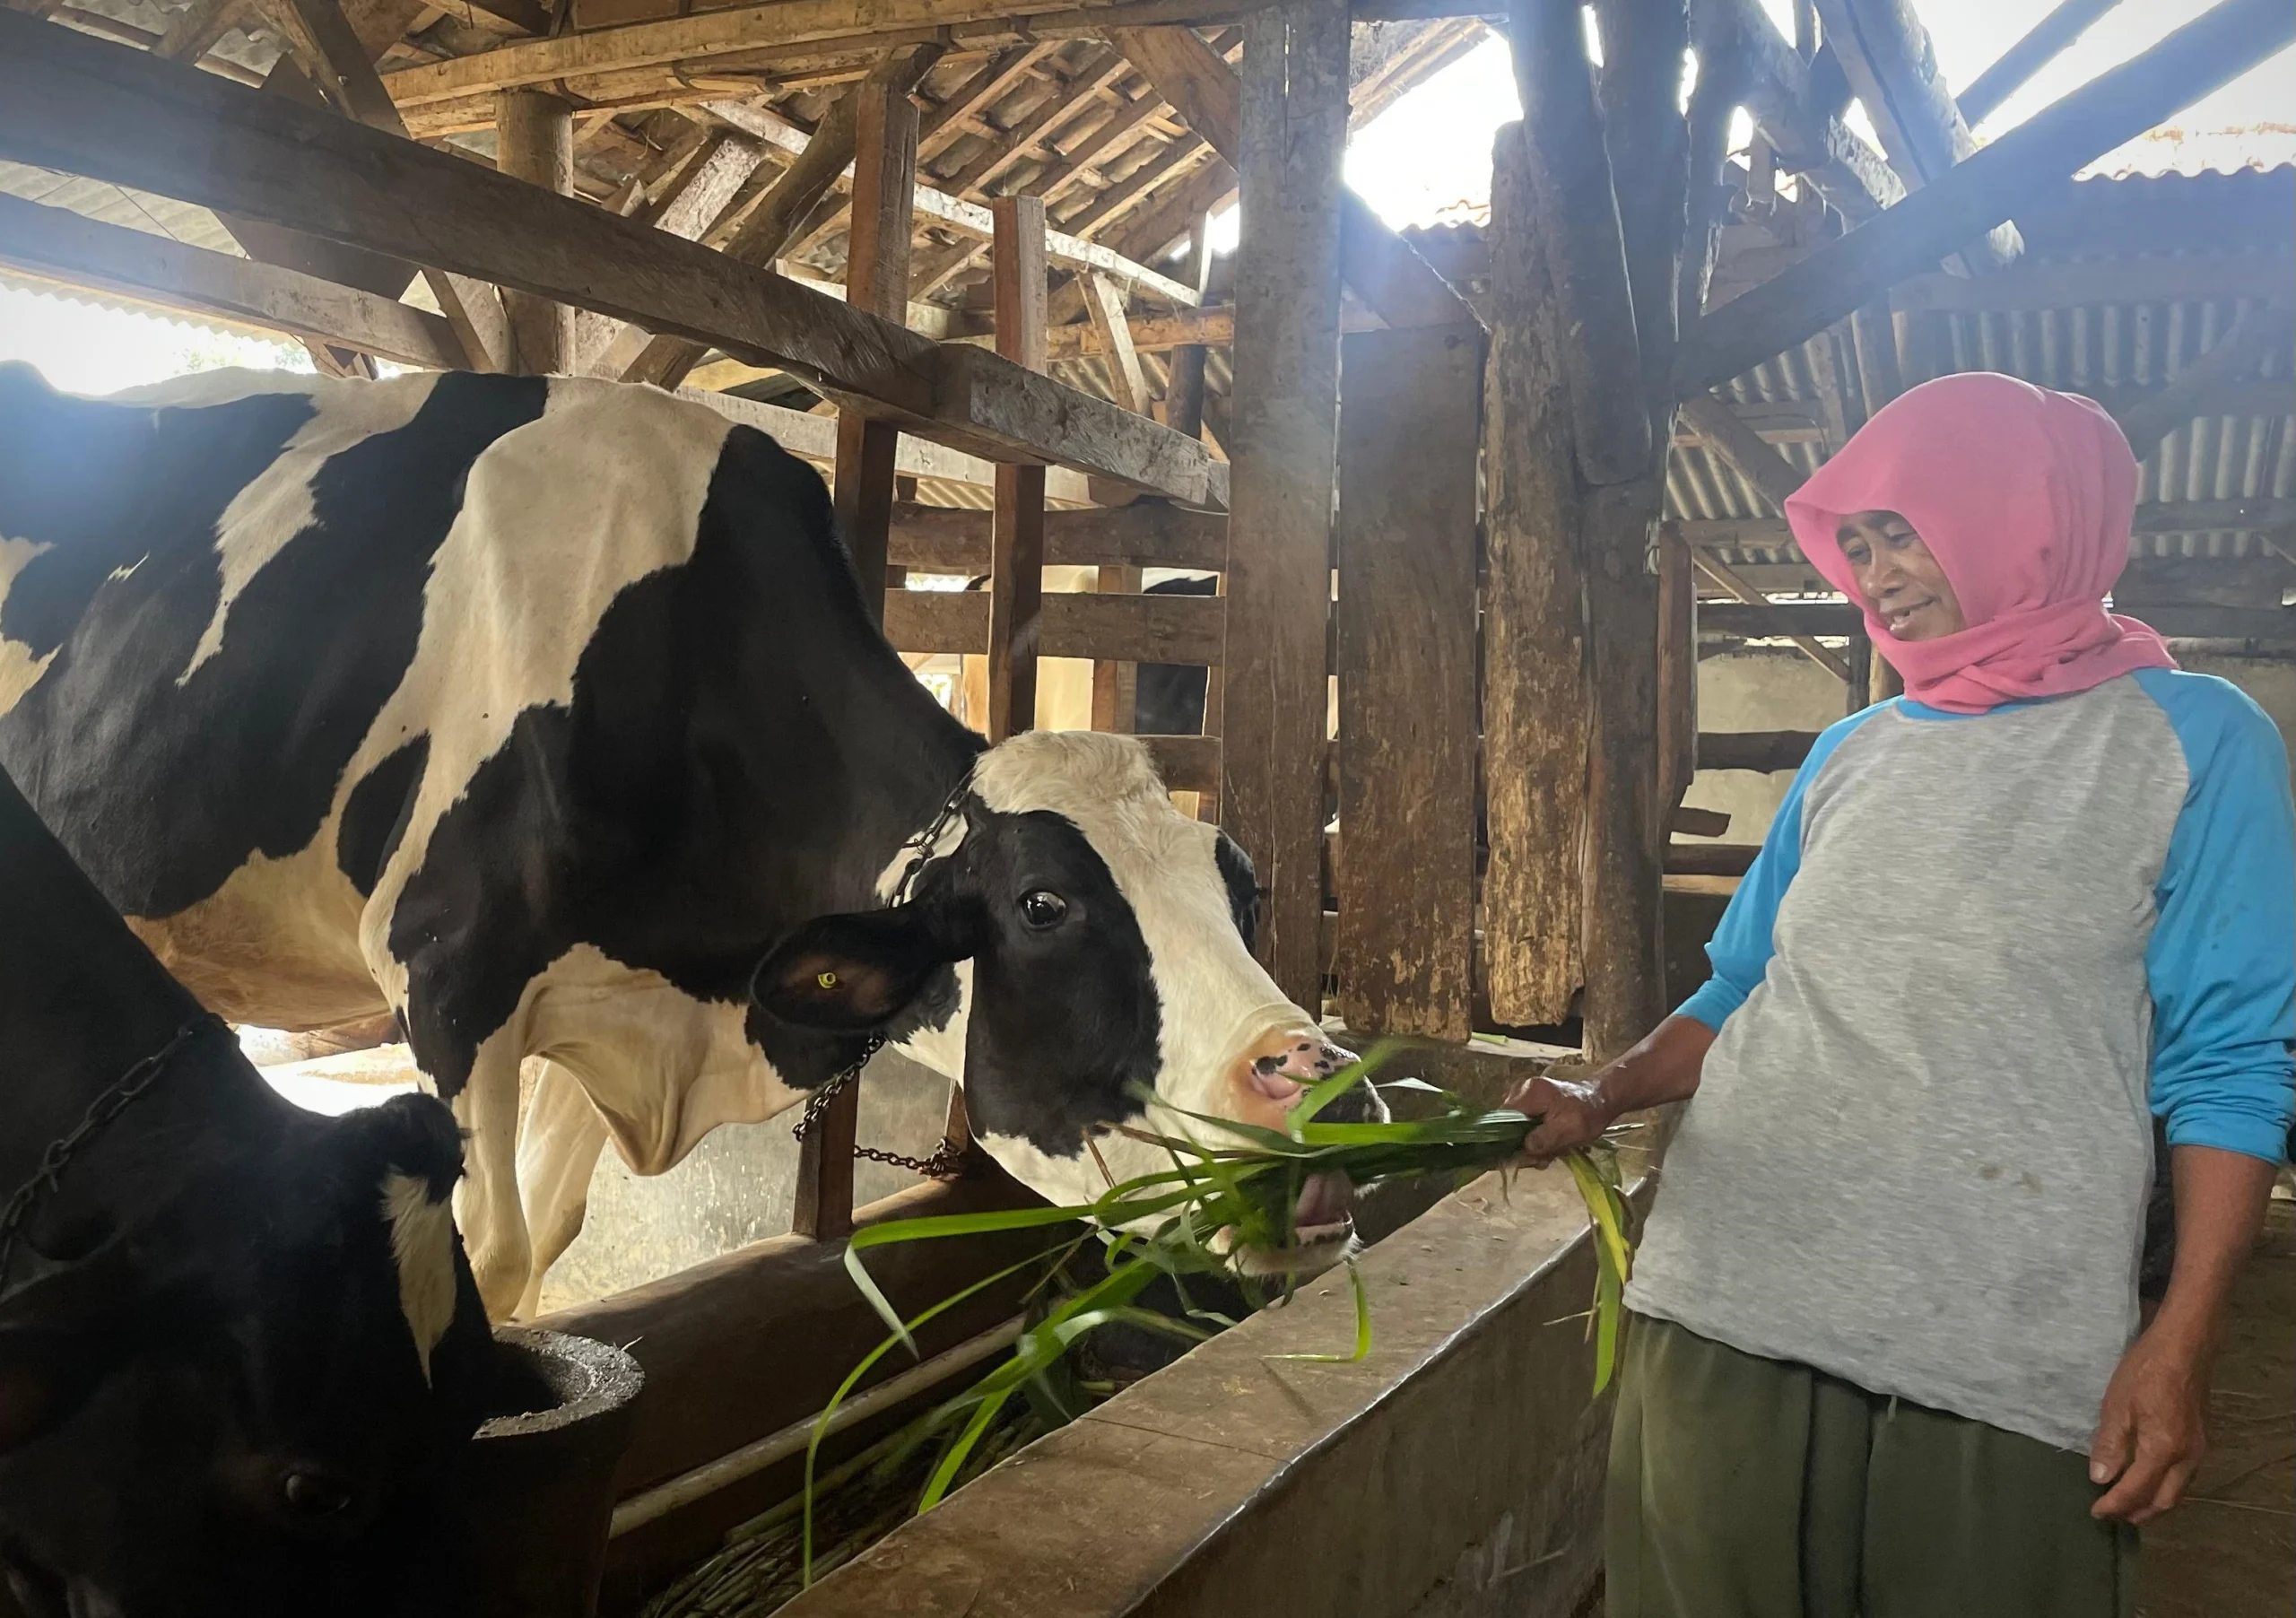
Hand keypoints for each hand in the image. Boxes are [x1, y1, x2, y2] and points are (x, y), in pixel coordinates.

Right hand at [1503, 1069, 1612, 1165]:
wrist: (1602, 1100)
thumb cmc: (1588, 1114)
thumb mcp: (1569, 1130)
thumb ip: (1544, 1139)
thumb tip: (1521, 1150)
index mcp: (1528, 1094)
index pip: (1501, 1121)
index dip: (1509, 1143)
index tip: (1525, 1158)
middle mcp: (1520, 1091)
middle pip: (1508, 1126)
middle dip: (1526, 1147)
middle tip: (1545, 1159)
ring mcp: (1524, 1096)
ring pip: (1516, 1129)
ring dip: (1534, 1145)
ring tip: (1554, 1152)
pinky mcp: (1530, 1103)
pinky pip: (1525, 1125)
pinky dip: (1537, 1138)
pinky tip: (1552, 1144)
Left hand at [2088, 1324, 2209, 1523]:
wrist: (2184, 1348)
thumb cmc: (2146, 1372)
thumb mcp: (2117, 1406)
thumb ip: (2110, 1445)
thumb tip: (2100, 1478)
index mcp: (2164, 1450)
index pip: (2137, 1490)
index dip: (2115, 1504)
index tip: (2096, 1512)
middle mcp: (2187, 1458)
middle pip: (2165, 1501)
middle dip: (2138, 1513)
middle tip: (2113, 1516)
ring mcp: (2198, 1450)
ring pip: (2178, 1492)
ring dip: (2153, 1504)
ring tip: (2129, 1506)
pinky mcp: (2200, 1441)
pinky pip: (2184, 1478)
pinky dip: (2165, 1488)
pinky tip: (2150, 1482)